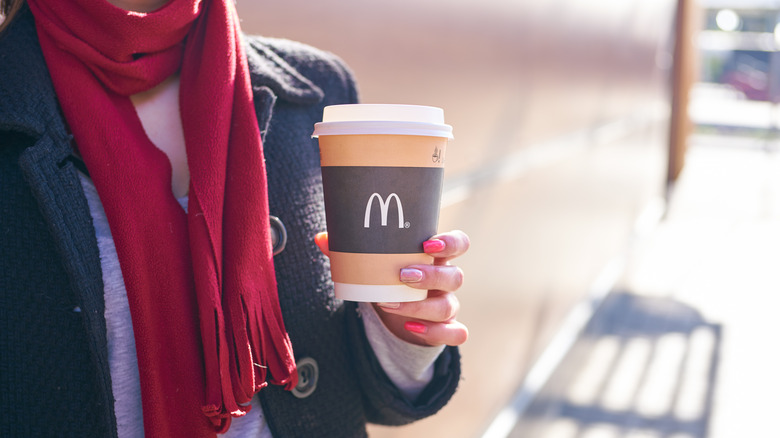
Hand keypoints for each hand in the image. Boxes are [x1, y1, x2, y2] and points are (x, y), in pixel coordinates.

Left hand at [315, 230, 469, 346]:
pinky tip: (411, 327)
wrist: (394, 314)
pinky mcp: (445, 329)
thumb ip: (351, 251)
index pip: (459, 244)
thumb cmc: (387, 279)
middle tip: (402, 274)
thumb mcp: (373, 265)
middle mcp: (446, 281)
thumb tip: (321, 238)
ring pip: (448, 307)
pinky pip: (455, 334)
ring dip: (420, 306)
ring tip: (390, 303)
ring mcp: (448, 305)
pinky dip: (436, 333)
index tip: (428, 243)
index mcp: (435, 258)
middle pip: (455, 277)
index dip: (451, 242)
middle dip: (431, 276)